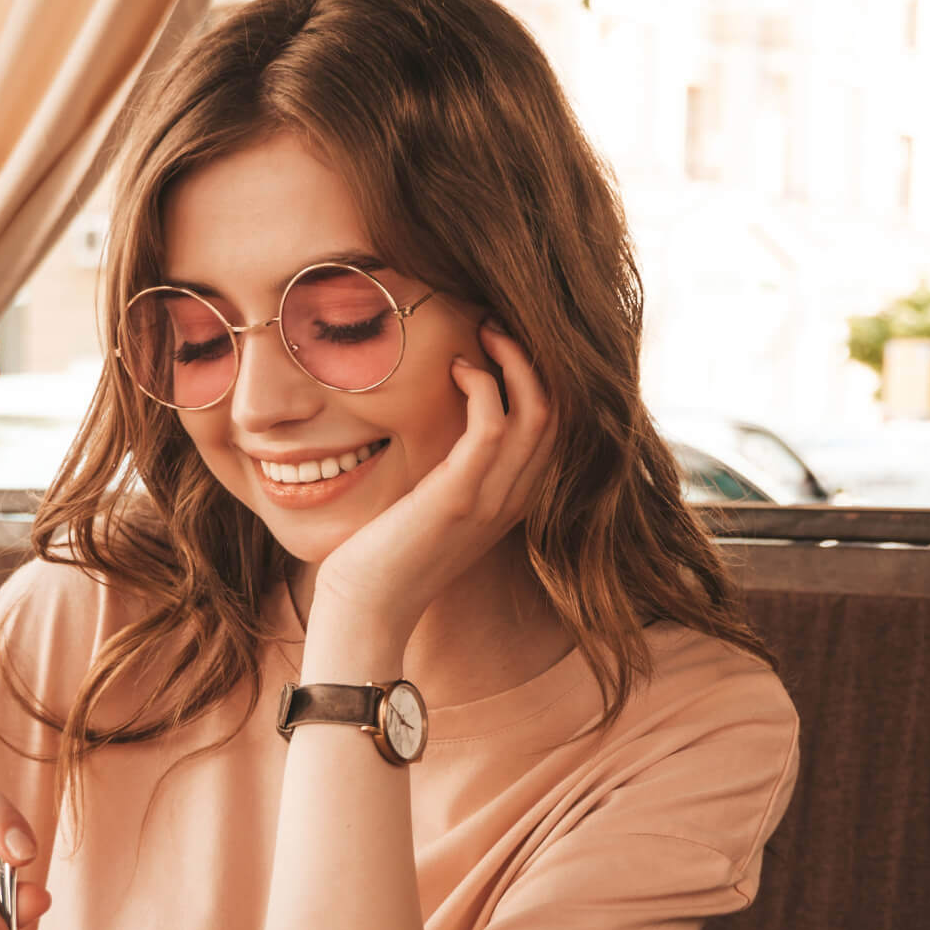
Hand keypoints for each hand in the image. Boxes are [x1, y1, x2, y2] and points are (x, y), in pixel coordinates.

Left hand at [312, 323, 558, 640]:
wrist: (368, 606)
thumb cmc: (389, 554)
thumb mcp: (436, 504)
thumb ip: (457, 469)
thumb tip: (449, 421)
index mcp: (516, 500)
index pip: (561, 428)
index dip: (545, 377)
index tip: (509, 342)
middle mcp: (515, 500)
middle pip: (561, 413)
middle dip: (537, 358)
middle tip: (498, 323)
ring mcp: (491, 500)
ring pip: (539, 413)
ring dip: (516, 361)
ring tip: (484, 331)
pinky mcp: (458, 498)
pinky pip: (493, 427)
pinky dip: (483, 387)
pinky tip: (457, 369)